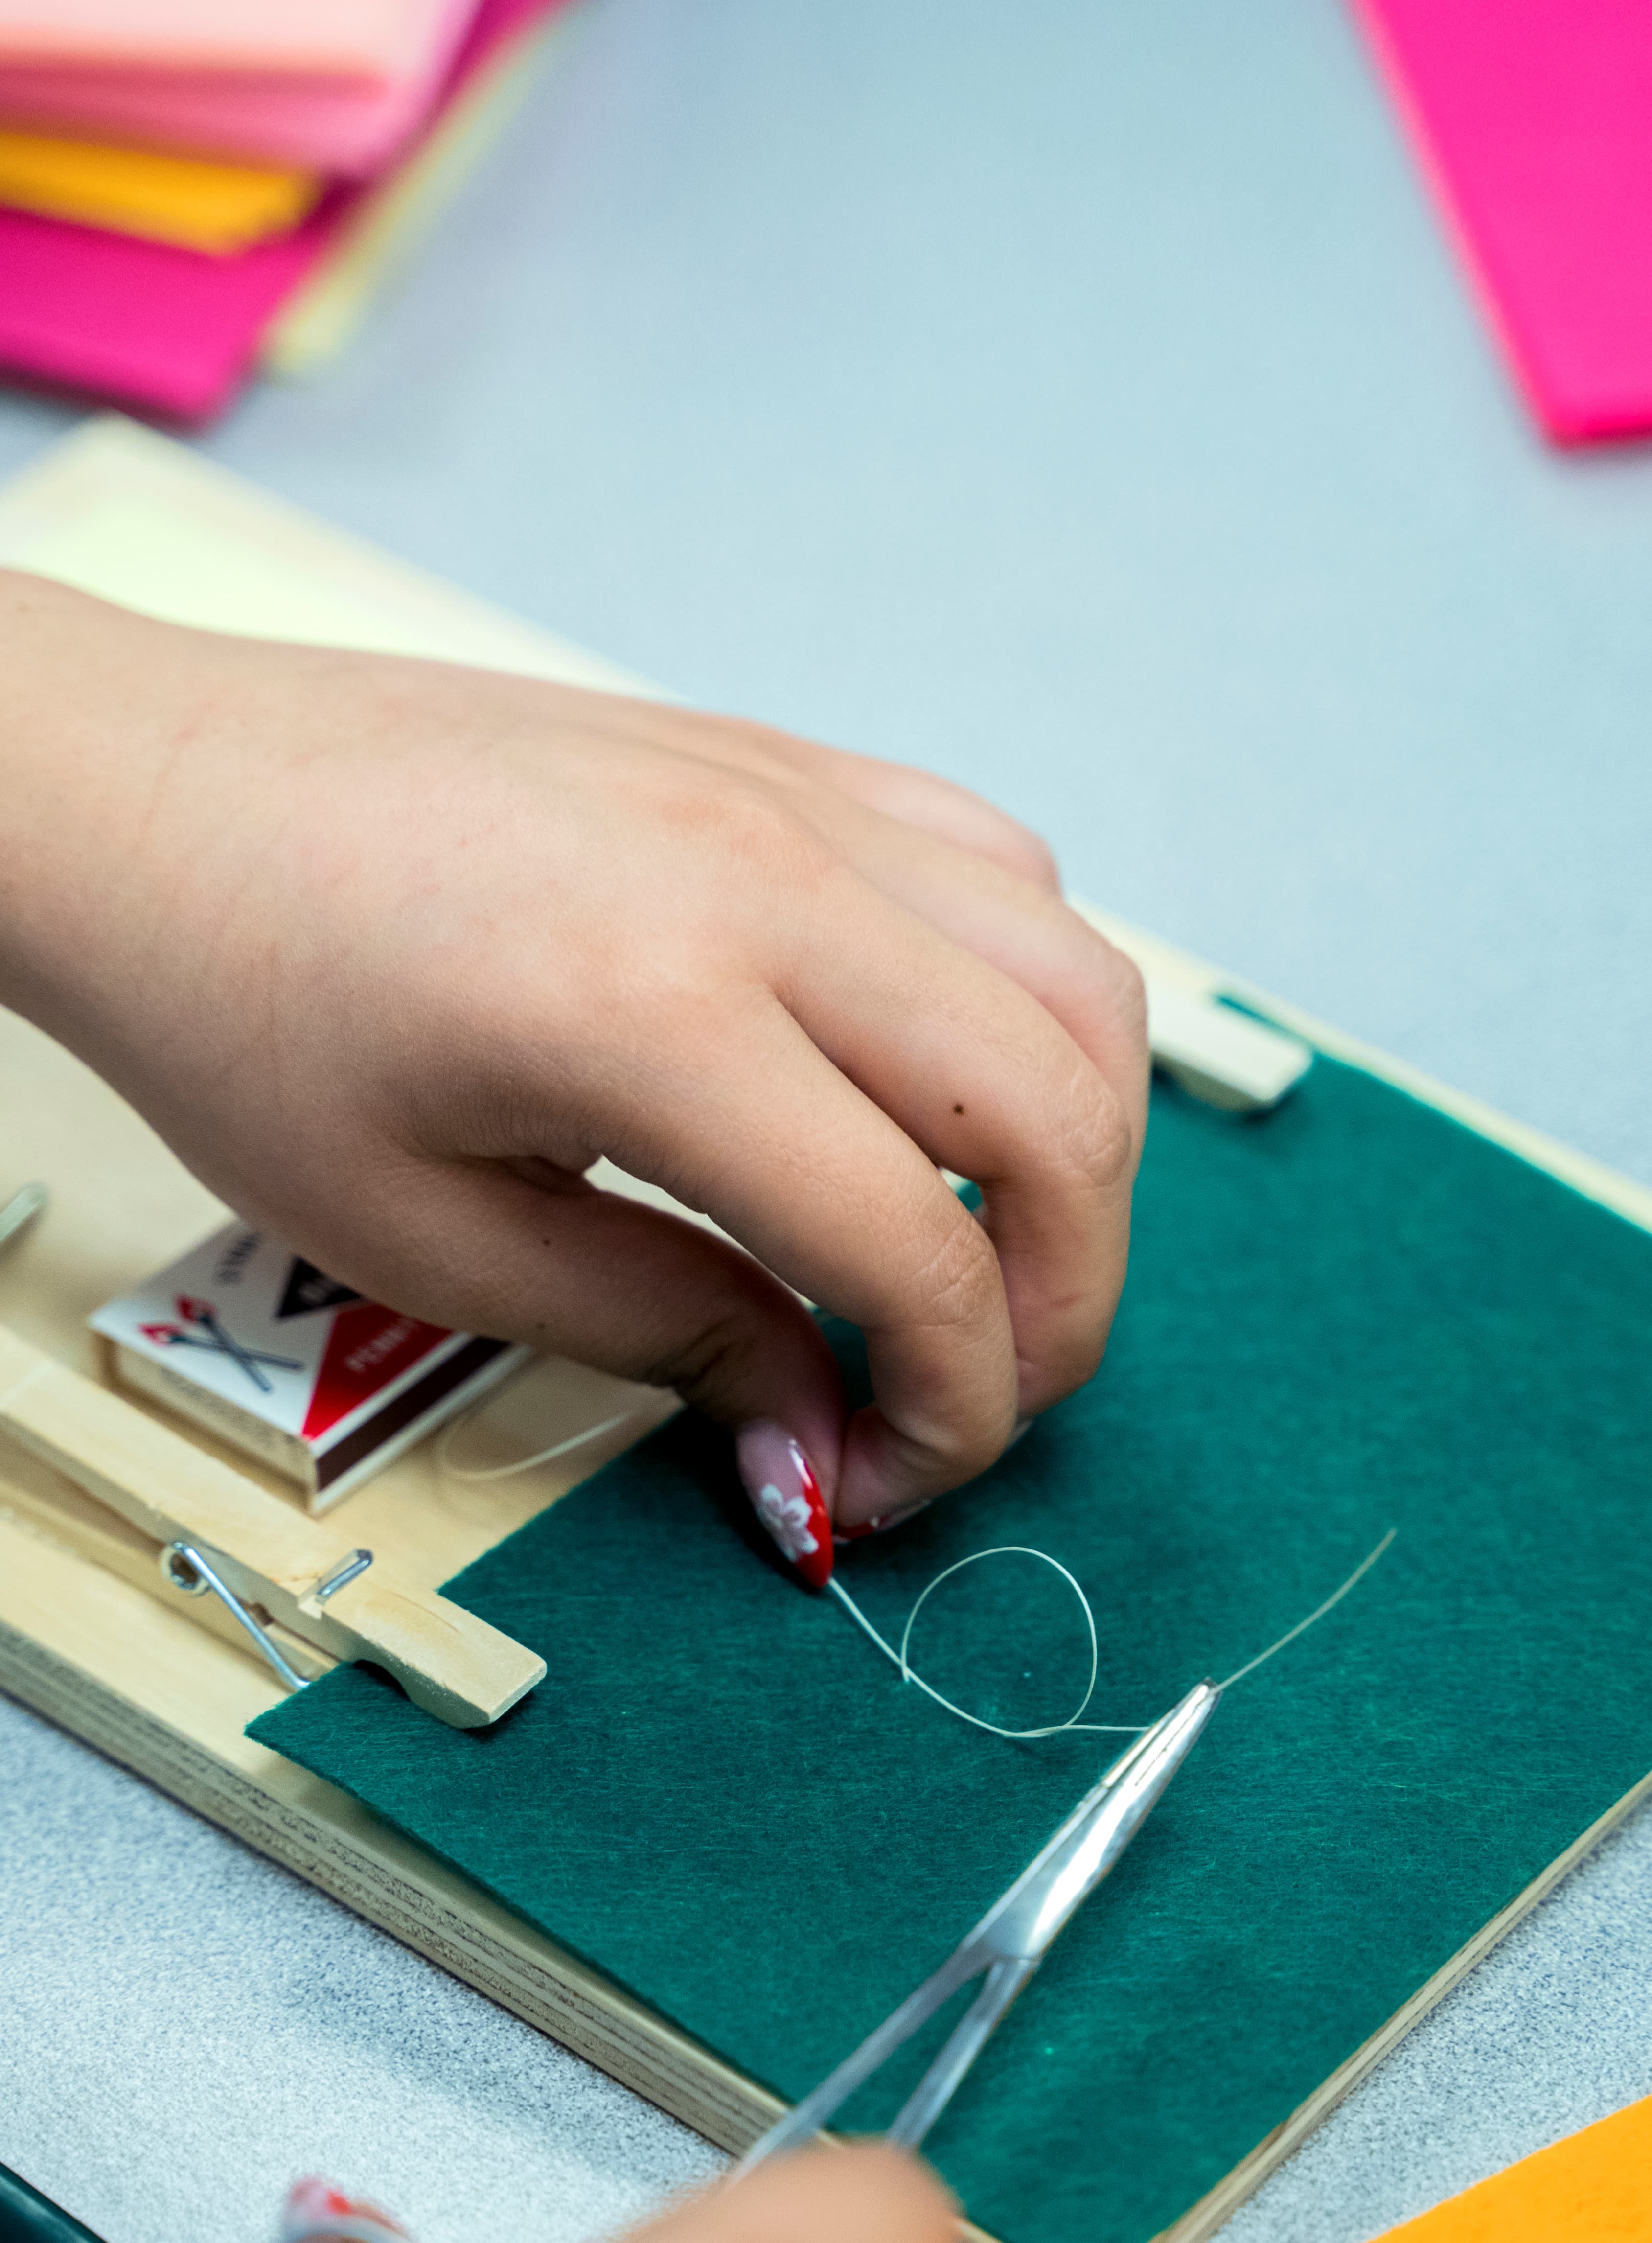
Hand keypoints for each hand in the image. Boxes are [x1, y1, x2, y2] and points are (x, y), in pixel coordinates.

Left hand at [0, 576, 1145, 1535]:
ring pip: (1078, 977)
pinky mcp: (780, 760)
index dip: (947, 1410)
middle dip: (1063, 1307)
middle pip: (1060, 1115)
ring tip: (979, 1251)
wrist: (155, 796)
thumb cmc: (244, 1009)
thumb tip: (815, 1455)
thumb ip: (663, 1337)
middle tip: (970, 1398)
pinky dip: (1027, 997)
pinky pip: (1002, 867)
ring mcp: (787, 798)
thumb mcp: (426, 1234)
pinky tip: (934, 1081)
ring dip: (1079, 1150)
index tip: (884, 1482)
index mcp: (650, 1015)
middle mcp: (762, 881)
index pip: (917, 1252)